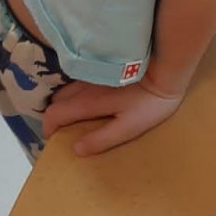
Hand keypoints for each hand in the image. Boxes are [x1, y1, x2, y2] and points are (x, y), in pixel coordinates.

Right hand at [42, 77, 183, 156]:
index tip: (53, 139)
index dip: (48, 128)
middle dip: (56, 115)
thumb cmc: (149, 101)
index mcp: (86, 102)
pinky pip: (82, 79)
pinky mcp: (105, 66)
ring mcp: (94, 73)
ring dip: (67, 102)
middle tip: (66, 128)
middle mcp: (84, 86)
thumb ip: (102, 138)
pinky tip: (93, 97)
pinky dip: (78, 91)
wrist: (167, 66)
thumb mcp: (129, 127)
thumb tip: (76, 149)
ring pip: (69, 88)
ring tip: (78, 115)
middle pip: (57, 100)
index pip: (54, 113)